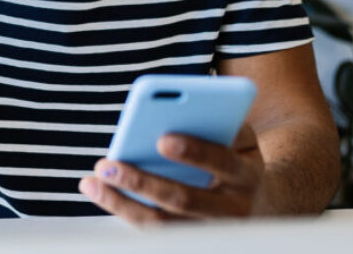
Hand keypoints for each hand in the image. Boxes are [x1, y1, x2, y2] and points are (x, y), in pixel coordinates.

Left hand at [79, 122, 264, 224]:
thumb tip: (180, 112)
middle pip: (184, 200)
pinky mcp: (189, 241)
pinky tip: (100, 193)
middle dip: (143, 182)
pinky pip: (153, 232)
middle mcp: (233, 210)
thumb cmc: (236, 156)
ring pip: (163, 225)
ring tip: (92, 181)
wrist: (260, 201)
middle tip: (108, 165)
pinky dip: (124, 212)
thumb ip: (220, 122)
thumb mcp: (240, 136)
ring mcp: (210, 232)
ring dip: (123, 204)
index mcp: (246, 176)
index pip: (222, 163)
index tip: (162, 139)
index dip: (195, 152)